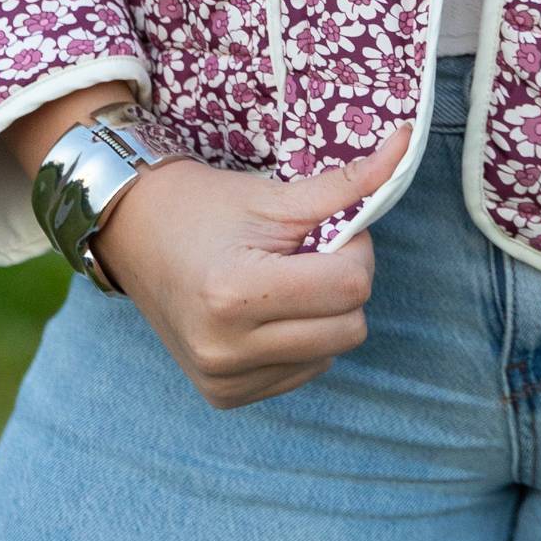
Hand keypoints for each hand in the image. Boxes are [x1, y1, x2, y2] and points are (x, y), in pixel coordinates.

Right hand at [89, 123, 413, 409]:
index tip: (331, 230)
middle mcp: (226, 349)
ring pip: (330, 353)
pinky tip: (264, 312)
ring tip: (279, 281)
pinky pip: (301, 372)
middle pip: (350, 328)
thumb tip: (407, 144)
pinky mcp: (223, 396)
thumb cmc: (204, 207)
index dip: (355, 251)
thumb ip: (347, 184)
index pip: (350, 287)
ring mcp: (222, 379)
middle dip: (343, 284)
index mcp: (236, 295)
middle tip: (308, 254)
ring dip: (322, 315)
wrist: (133, 233)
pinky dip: (298, 340)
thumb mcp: (274, 195)